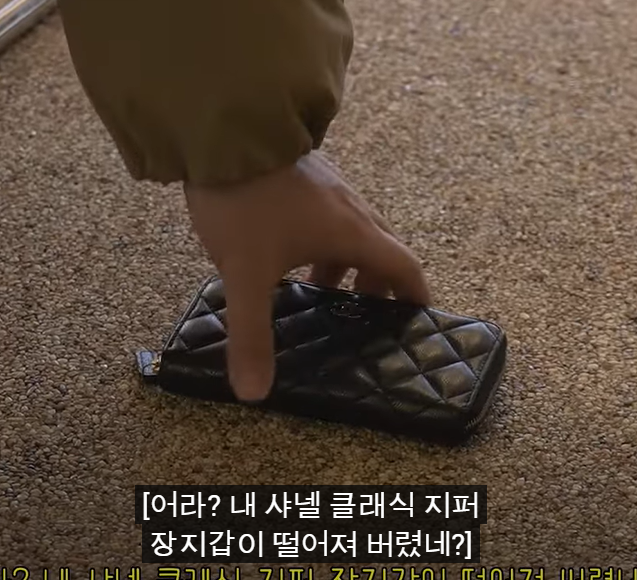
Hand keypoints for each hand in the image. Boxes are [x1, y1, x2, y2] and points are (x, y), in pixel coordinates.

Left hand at [184, 151, 431, 401]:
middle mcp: (349, 207)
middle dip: (373, 287)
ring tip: (313, 291)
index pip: (405, 268)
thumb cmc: (244, 200)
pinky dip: (319, 240)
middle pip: (380, 251)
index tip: (415, 322)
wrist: (221, 130)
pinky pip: (325, 213)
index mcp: (352, 232)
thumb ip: (252, 334)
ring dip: (342, 264)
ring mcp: (326, 185)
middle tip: (356, 318)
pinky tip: (284, 251)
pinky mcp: (302, 171)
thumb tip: (254, 392)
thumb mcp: (245, 274)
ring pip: (350, 231)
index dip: (415, 297)